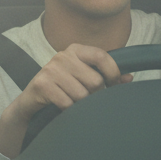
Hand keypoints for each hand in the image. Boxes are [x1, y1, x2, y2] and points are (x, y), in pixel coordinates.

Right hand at [0, 44, 131, 157]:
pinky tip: (63, 107)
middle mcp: (63, 55)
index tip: (115, 86)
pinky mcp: (42, 84)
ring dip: (81, 105)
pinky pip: (68, 103)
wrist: (31, 101)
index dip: (113, 73)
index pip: (102, 56)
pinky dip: (69, 110)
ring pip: (82, 94)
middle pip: (95, 80)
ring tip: (74, 103)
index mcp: (75, 49)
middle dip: (95, 95)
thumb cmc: (62, 88)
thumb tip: (129, 77)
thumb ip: (106, 76)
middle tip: (88, 99)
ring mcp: (51, 69)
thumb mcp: (83, 78)